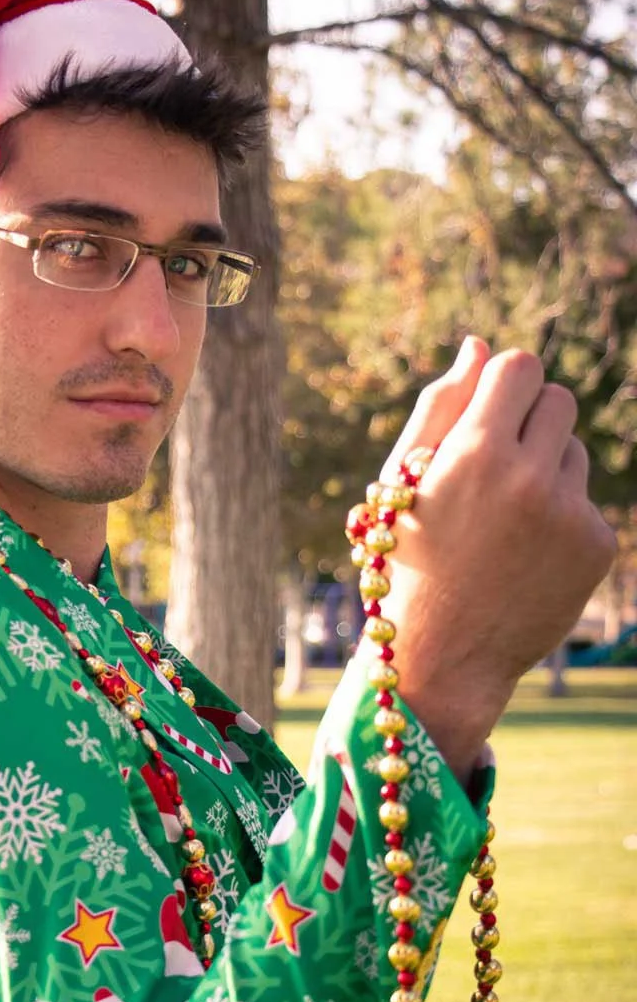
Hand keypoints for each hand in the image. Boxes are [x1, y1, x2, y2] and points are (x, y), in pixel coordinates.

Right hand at [371, 338, 617, 776]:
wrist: (442, 656)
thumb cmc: (408, 561)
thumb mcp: (404, 482)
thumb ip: (442, 407)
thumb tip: (480, 345)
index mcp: (475, 452)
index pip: (519, 366)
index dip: (502, 386)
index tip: (486, 415)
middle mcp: (530, 477)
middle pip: (557, 399)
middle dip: (530, 420)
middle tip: (495, 466)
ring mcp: (570, 513)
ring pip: (575, 450)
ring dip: (547, 469)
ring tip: (503, 521)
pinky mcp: (597, 544)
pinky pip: (586, 500)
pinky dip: (559, 518)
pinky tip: (525, 554)